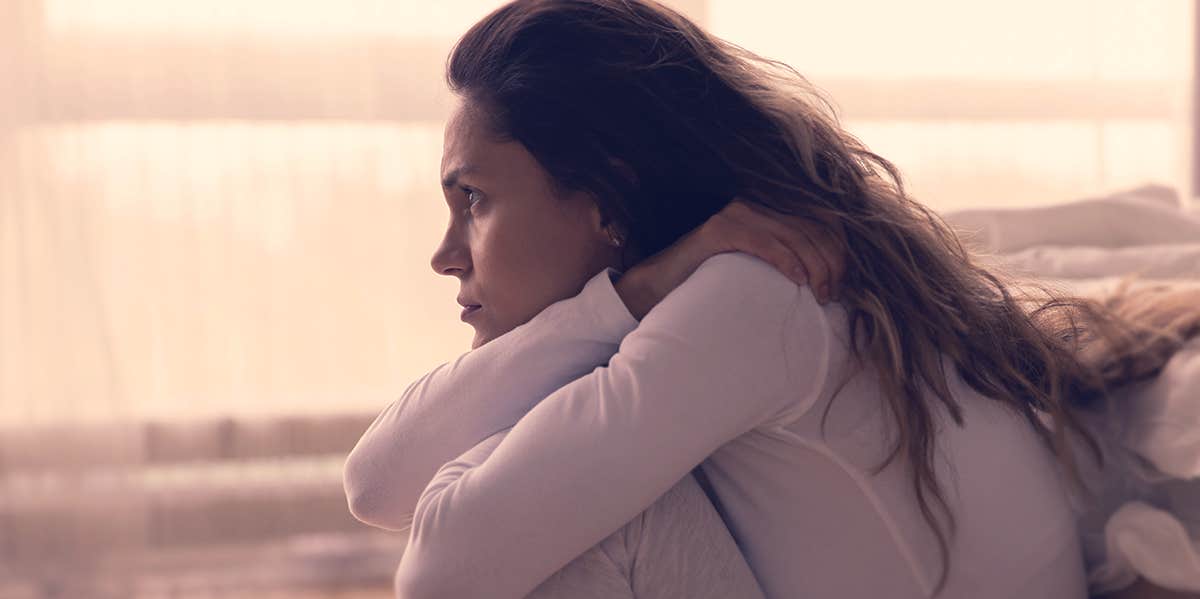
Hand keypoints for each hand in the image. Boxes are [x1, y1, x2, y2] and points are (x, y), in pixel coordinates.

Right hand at [616, 198, 844, 319]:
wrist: (660, 288)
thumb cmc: (712, 284)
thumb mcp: (759, 268)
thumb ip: (789, 259)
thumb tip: (834, 276)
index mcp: (769, 209)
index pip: (820, 219)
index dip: (839, 249)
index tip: (843, 282)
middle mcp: (754, 204)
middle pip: (811, 227)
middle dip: (831, 261)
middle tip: (833, 294)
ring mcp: (735, 214)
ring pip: (793, 235)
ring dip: (814, 266)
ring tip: (820, 293)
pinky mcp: (718, 230)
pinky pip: (763, 241)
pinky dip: (786, 260)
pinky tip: (797, 280)